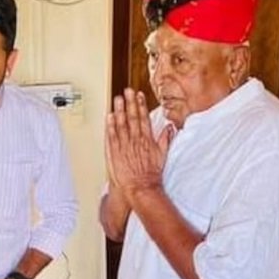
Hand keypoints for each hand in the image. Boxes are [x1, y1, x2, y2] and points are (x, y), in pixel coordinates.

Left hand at [106, 88, 173, 202]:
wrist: (140, 187)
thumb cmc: (151, 174)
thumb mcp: (162, 155)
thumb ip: (165, 139)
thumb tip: (169, 127)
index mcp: (147, 139)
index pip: (143, 118)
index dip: (140, 105)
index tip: (138, 95)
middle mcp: (135, 140)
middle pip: (132, 117)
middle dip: (130, 103)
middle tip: (126, 91)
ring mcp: (124, 145)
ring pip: (121, 124)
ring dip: (119, 110)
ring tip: (117, 99)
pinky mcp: (115, 152)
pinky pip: (112, 136)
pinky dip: (110, 126)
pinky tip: (109, 117)